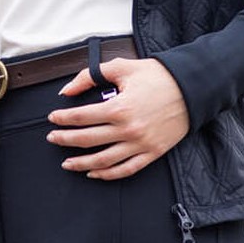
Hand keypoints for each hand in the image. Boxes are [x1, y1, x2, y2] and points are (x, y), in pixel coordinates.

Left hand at [46, 57, 189, 179]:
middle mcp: (128, 129)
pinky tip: (94, 173)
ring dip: (82, 163)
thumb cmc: (157, 76)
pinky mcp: (152, 153)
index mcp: (119, 107)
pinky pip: (126, 169)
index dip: (63, 119)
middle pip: (88, 140)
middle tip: (52, 138)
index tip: (53, 118)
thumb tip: (67, 90)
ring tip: (67, 163)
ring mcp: (141, 144)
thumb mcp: (121, 68)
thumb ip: (90, 76)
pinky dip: (108, 175)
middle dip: (65, 140)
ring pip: (104, 161)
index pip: (81, 117)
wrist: (191, 88)